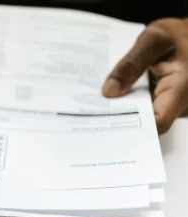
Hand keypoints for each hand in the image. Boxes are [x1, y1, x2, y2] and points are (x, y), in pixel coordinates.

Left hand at [103, 18, 187, 132]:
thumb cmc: (179, 34)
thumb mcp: (153, 40)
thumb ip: (131, 65)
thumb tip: (109, 91)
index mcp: (181, 89)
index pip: (156, 122)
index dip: (131, 127)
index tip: (105, 121)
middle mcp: (181, 103)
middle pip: (147, 121)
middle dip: (120, 117)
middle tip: (91, 111)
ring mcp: (174, 104)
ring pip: (145, 115)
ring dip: (123, 108)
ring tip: (96, 103)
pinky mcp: (166, 100)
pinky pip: (145, 106)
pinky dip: (129, 100)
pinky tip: (111, 94)